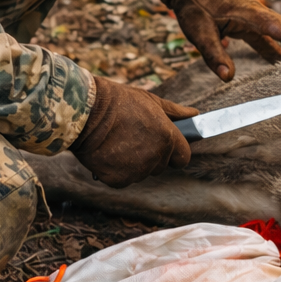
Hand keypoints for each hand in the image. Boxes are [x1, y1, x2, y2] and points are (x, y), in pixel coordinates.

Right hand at [70, 77, 195, 187]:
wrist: (85, 112)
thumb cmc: (119, 102)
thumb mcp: (151, 101)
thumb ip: (176, 112)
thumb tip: (195, 114)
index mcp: (168, 138)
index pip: (183, 157)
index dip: (174, 152)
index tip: (163, 144)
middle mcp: (156, 157)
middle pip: (161, 166)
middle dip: (151, 155)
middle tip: (132, 137)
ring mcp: (137, 171)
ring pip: (141, 173)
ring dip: (133, 163)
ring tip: (117, 142)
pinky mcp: (118, 180)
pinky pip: (123, 180)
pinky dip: (115, 171)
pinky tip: (107, 153)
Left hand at [147, 0, 280, 80]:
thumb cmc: (194, 8)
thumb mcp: (199, 33)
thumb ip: (214, 55)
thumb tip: (227, 77)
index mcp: (245, 13)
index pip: (271, 26)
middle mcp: (254, 12)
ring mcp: (253, 15)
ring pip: (278, 28)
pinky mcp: (249, 20)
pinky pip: (268, 33)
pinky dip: (279, 44)